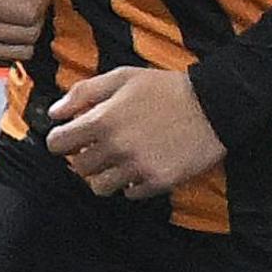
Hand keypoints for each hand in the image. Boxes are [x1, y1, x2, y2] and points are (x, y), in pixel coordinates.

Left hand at [46, 66, 227, 200]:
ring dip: (106, 175)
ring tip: (122, 161)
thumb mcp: (124, 77)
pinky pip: (131, 194)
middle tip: (103, 147)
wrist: (217, 104)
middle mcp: (116, 147)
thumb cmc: (168, 88)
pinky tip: (144, 166)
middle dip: (86, 157)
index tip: (73, 138)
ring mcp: (137, 167)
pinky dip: (133, 184)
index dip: (62, 140)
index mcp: (103, 120)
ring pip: (100, 187)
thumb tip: (55, 113)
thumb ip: (84, 92)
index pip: (57, 144)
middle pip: (78, 168)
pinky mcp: (158, 181)